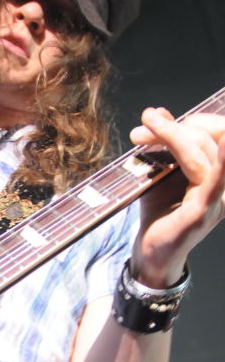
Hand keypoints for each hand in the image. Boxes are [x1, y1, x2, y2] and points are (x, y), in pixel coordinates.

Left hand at [129, 107, 224, 286]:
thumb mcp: (164, 170)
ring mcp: (218, 199)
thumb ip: (167, 144)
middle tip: (145, 121)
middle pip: (209, 139)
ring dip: (171, 135)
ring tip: (143, 128)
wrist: (151, 249)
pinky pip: (213, 182)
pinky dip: (222, 163)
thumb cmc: (161, 211)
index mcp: (221, 172)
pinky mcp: (202, 212)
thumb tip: (161, 112)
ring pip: (201, 154)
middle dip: (174, 127)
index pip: (219, 132)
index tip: (158, 117)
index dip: (196, 119)